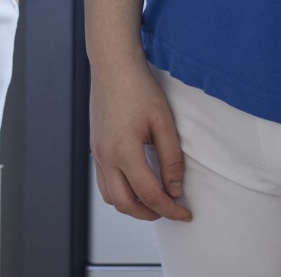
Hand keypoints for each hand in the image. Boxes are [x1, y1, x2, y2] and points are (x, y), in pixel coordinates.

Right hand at [90, 54, 190, 221]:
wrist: (113, 67)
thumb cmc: (139, 89)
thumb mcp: (164, 123)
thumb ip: (171, 160)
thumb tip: (175, 190)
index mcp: (124, 151)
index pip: (149, 194)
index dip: (170, 209)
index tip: (185, 213)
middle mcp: (106, 156)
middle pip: (125, 204)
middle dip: (150, 214)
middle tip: (171, 209)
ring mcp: (97, 153)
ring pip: (110, 197)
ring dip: (133, 206)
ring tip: (155, 199)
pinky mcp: (95, 148)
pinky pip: (104, 182)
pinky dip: (120, 192)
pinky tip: (137, 183)